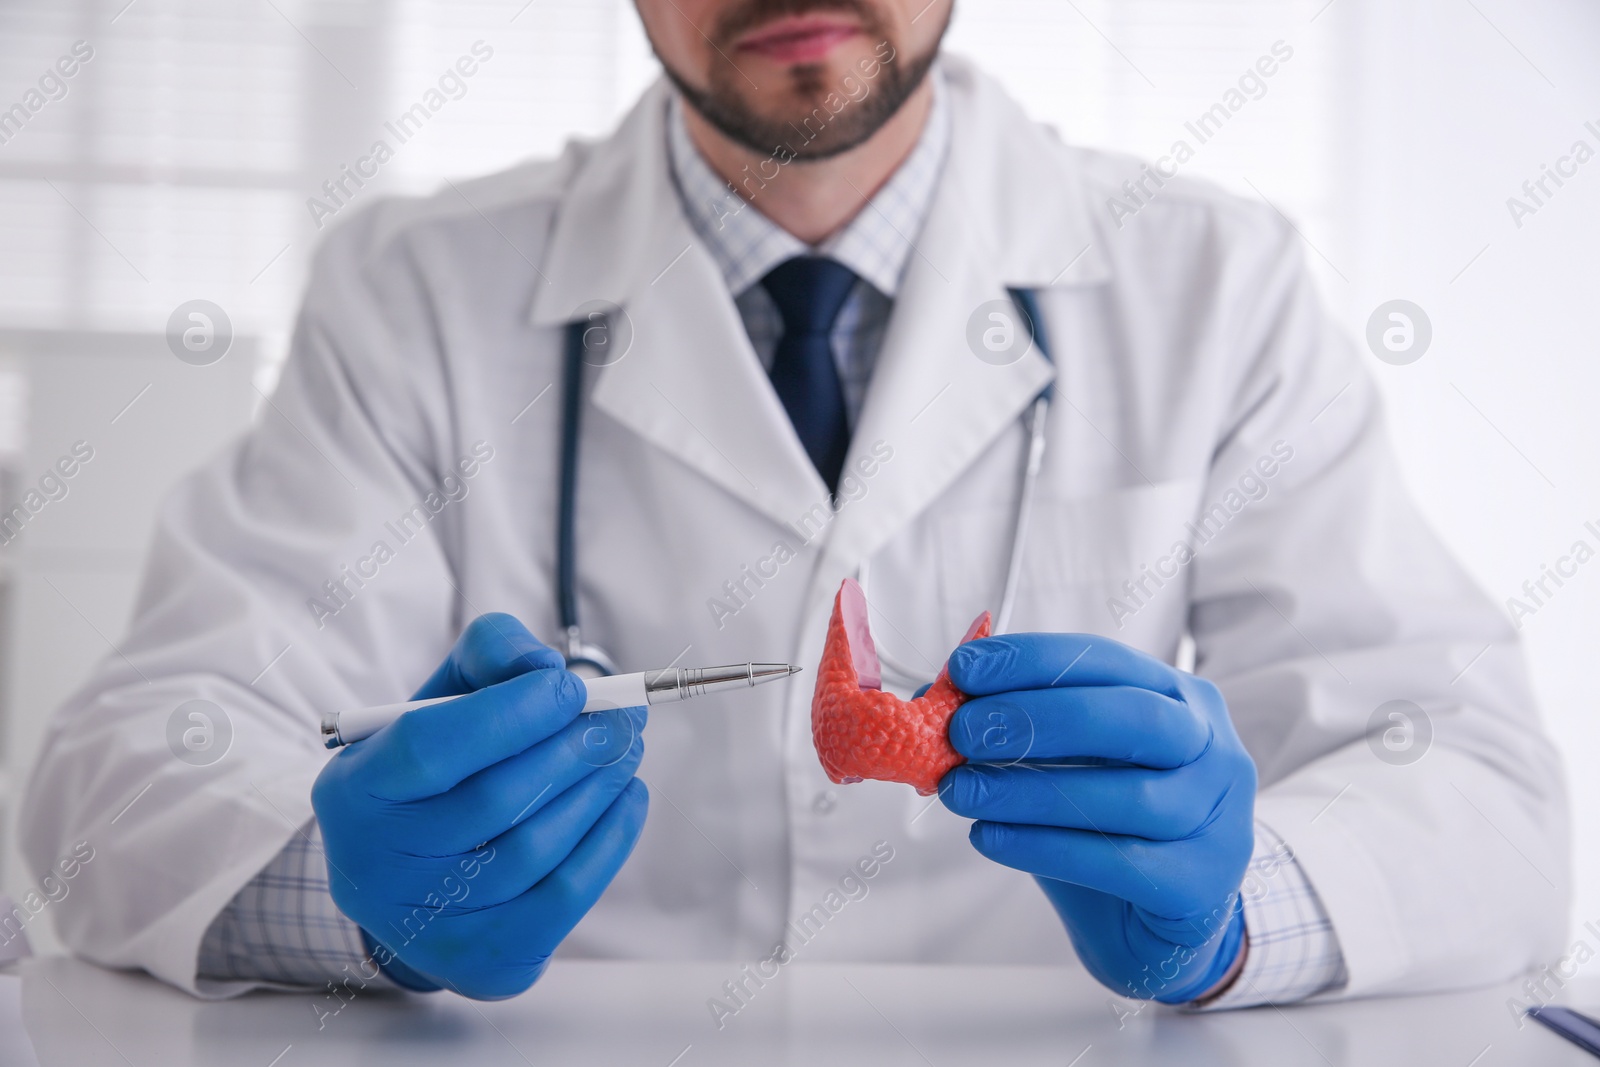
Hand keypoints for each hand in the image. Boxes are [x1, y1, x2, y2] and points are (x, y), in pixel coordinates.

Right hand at [311, 613, 647, 999]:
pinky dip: (610, 839)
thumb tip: (546, 669)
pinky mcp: (485, 962)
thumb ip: (489, 657)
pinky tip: (626, 797)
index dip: (512, 712)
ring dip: (599, 788)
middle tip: (621, 718)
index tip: (567, 686)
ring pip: (537, 847)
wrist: (404, 876)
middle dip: (575, 748)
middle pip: (497, 800)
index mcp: (355, 791)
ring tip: (626, 748)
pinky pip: (566, 896)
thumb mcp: (436, 701)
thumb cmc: (431, 772)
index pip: (430, 746)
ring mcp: (430, 925)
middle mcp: (379, 868)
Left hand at [938, 633, 1255, 1003]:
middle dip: (1037, 718)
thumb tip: (935, 696)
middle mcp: (1213, 749)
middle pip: (1132, 719)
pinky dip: (1042, 846)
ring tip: (960, 791)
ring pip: (1125, 796)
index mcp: (1180, 698)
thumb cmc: (1106, 827)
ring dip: (1027, 790)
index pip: (1105, 661)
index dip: (1032, 661)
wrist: (1151, 925)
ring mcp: (1217, 818)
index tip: (963, 670)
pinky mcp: (1200, 884)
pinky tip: (989, 838)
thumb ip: (1016, 726)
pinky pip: (1115, 860)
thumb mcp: (1066, 762)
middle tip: (962, 732)